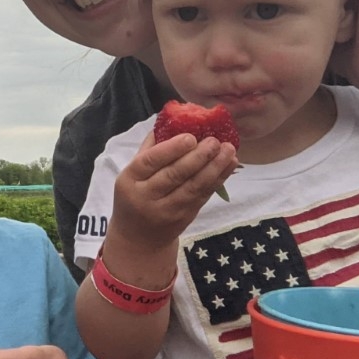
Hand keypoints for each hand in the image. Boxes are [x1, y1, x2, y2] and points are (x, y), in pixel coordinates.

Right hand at [111, 132, 237, 251]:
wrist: (139, 239)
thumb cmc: (134, 196)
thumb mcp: (131, 174)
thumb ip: (149, 149)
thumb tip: (171, 120)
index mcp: (129, 180)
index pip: (150, 162)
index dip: (171, 149)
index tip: (191, 137)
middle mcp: (147, 196)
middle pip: (175, 175)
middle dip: (198, 157)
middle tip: (215, 141)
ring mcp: (167, 210)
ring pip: (193, 187)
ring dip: (214, 168)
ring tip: (228, 150)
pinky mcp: (185, 217)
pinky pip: (203, 196)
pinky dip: (218, 179)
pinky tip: (229, 165)